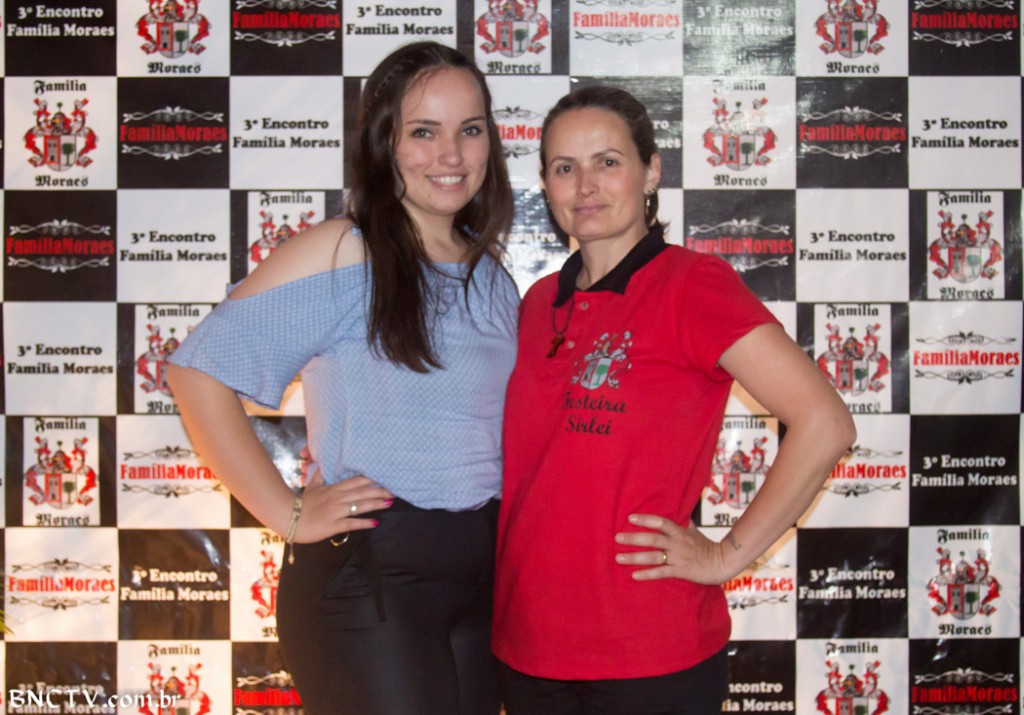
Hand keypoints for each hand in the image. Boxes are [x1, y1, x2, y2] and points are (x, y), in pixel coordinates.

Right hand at [293, 474, 393, 543]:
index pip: (356, 481)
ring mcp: (336, 511)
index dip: (371, 479)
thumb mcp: (311, 488)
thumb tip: (320, 466)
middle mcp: (337, 498)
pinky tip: (375, 522)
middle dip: (379, 491)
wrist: (288, 518)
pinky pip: (351, 523)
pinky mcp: (333, 525)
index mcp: (334, 489)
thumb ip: (318, 477)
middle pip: (362, 492)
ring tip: (389, 503)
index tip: (384, 477)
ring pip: (359, 506)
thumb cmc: (300, 504)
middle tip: (394, 490)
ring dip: (376, 504)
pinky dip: (364, 523)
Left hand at [614, 513, 729, 584]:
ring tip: (619, 557)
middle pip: (653, 539)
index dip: (646, 519)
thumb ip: (685, 523)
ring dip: (635, 557)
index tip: (630, 518)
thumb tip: (682, 511)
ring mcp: (679, 558)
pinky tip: (635, 575)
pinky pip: (662, 573)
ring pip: (654, 556)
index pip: (661, 522)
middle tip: (618, 537)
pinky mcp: (681, 572)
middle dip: (634, 538)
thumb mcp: (696, 532)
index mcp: (680, 532)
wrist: (723, 563)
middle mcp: (678, 544)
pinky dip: (648, 574)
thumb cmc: (708, 547)